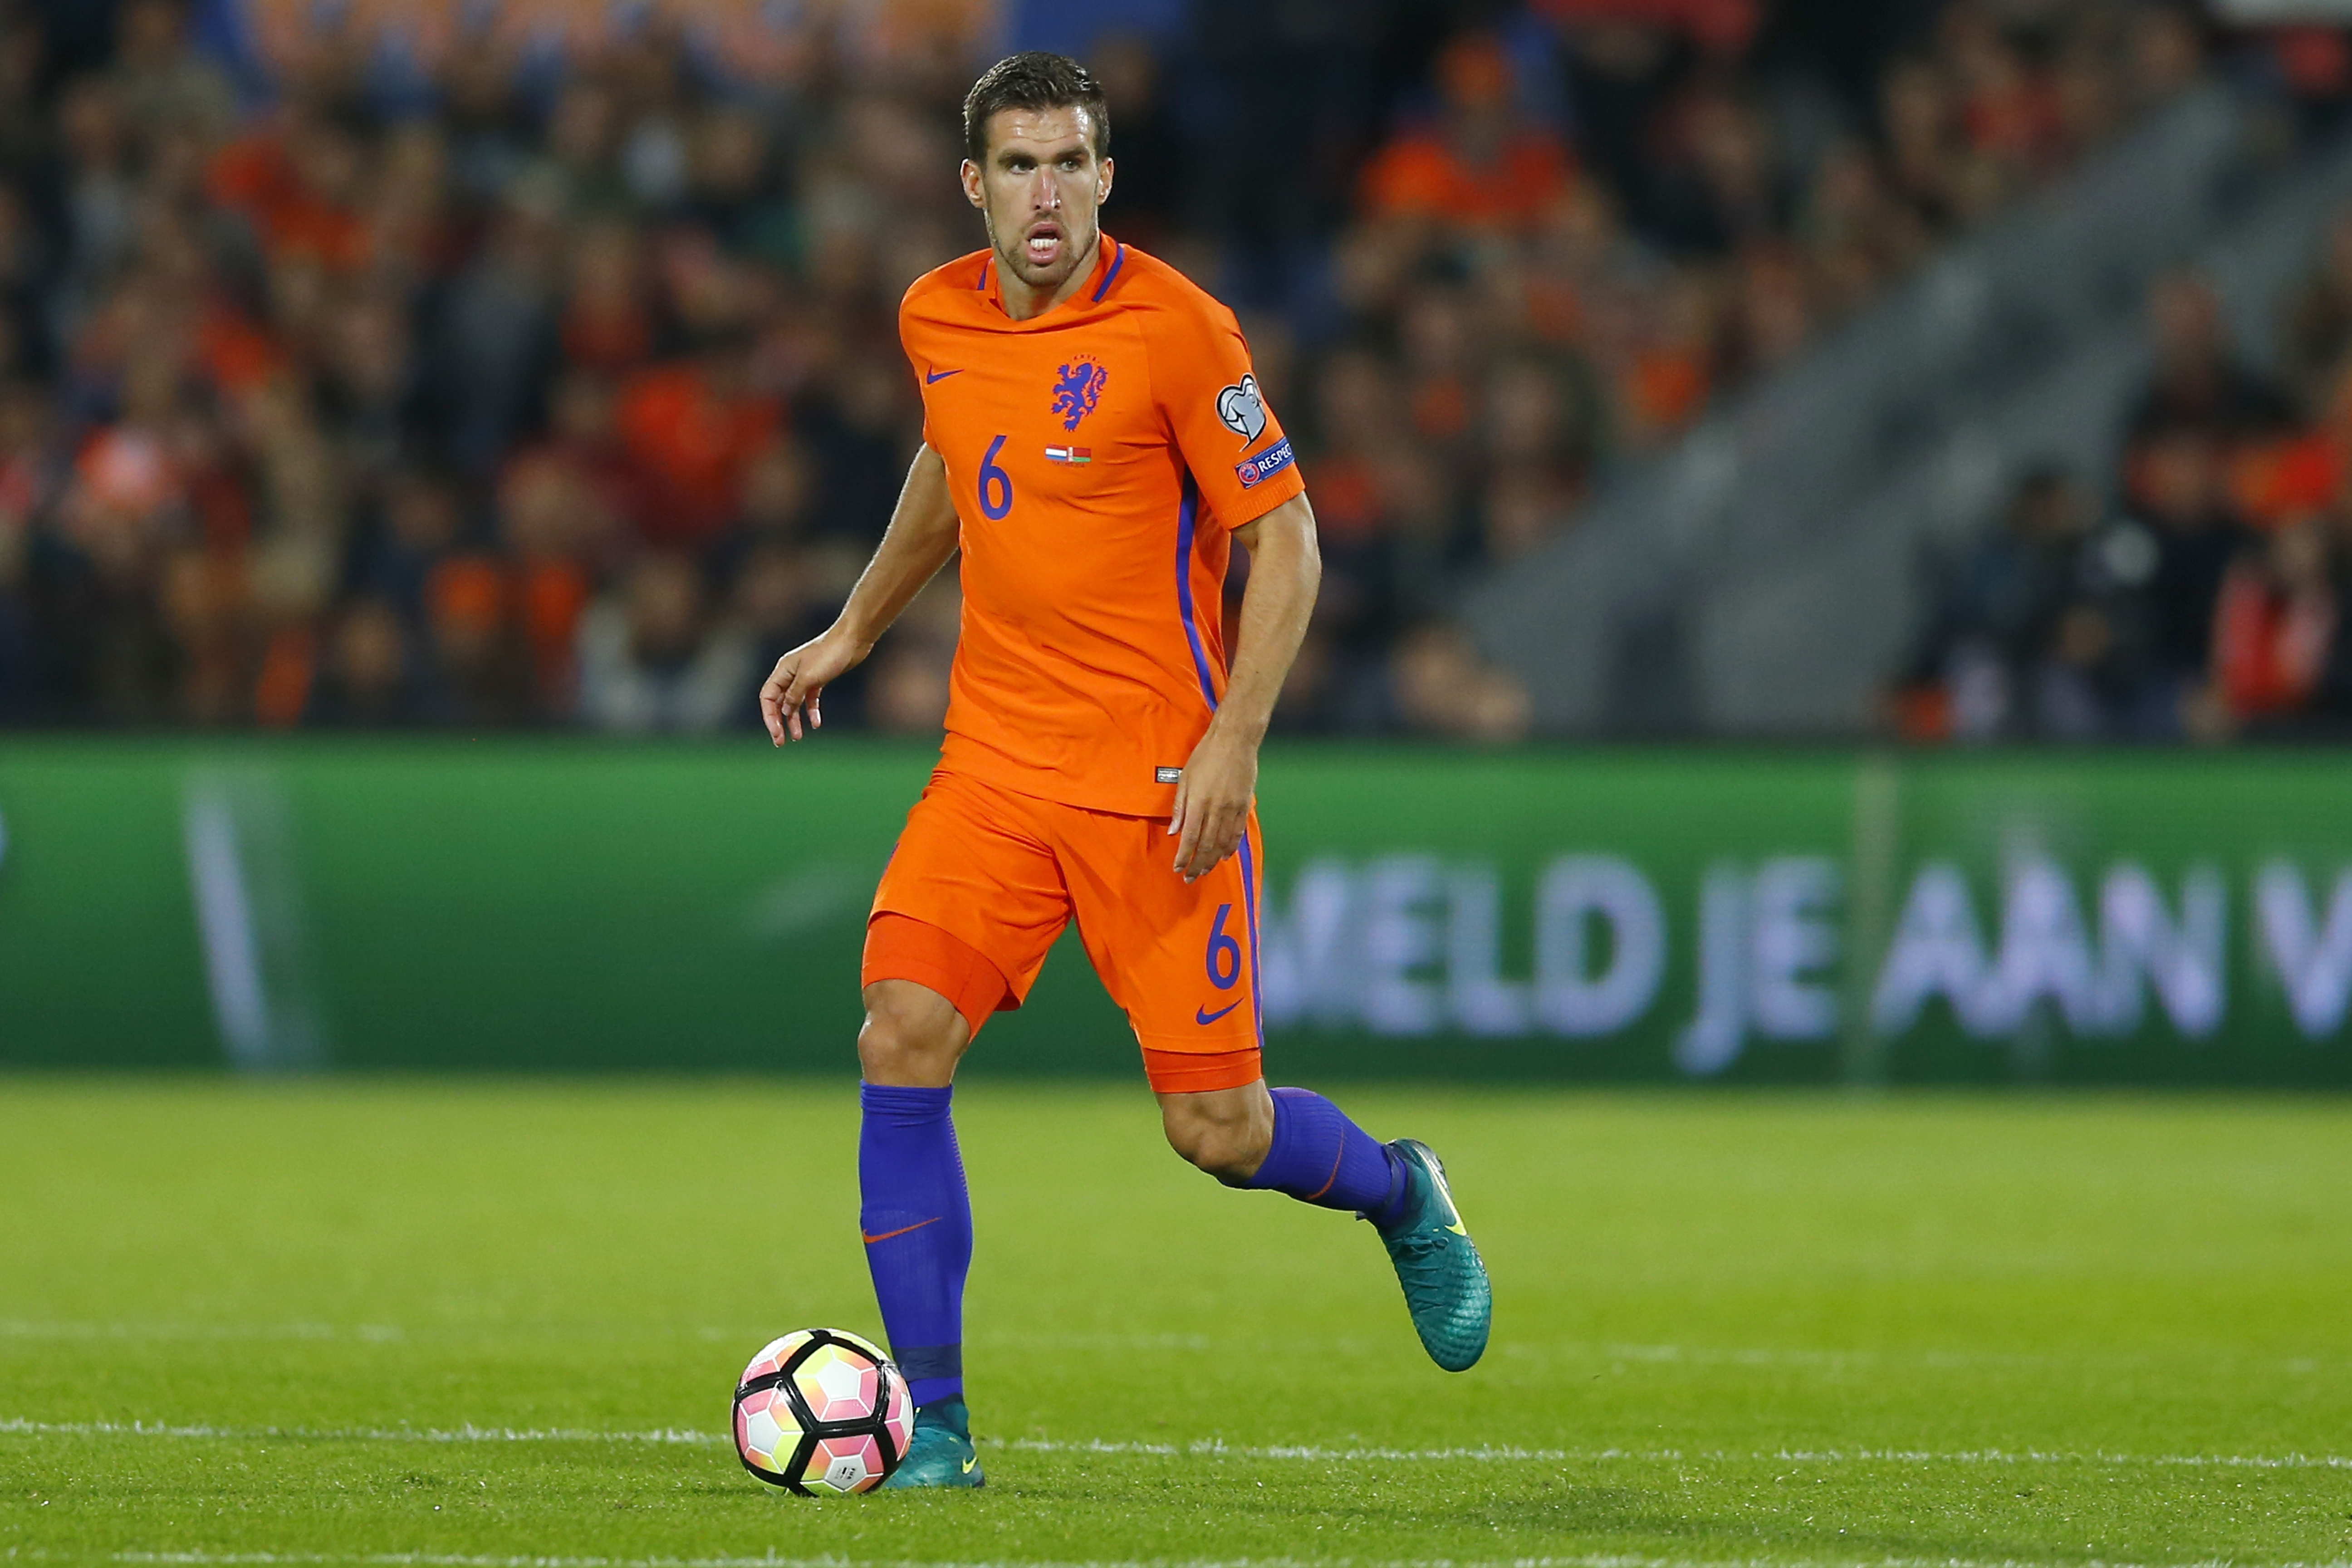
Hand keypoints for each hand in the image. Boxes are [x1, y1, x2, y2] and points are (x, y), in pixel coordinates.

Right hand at [759, 628, 870, 744]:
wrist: (852, 640)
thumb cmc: (829, 655)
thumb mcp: (809, 678)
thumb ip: (794, 695)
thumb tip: (784, 711)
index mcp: (783, 670)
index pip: (768, 697)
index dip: (769, 716)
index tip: (776, 733)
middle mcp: (790, 673)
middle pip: (779, 702)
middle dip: (779, 722)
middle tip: (781, 742)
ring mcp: (805, 676)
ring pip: (794, 702)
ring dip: (794, 719)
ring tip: (798, 737)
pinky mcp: (819, 678)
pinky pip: (810, 698)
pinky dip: (811, 711)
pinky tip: (816, 723)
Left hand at [1167, 719, 1258, 881]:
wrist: (1235, 740)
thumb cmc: (1205, 756)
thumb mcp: (1185, 778)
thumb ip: (1180, 807)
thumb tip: (1174, 831)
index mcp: (1198, 802)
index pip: (1189, 837)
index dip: (1184, 856)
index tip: (1178, 868)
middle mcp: (1216, 808)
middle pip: (1206, 844)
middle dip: (1197, 864)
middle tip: (1191, 878)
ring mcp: (1232, 808)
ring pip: (1222, 842)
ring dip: (1213, 860)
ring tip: (1206, 870)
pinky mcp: (1244, 805)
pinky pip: (1237, 832)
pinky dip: (1231, 846)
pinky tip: (1225, 856)